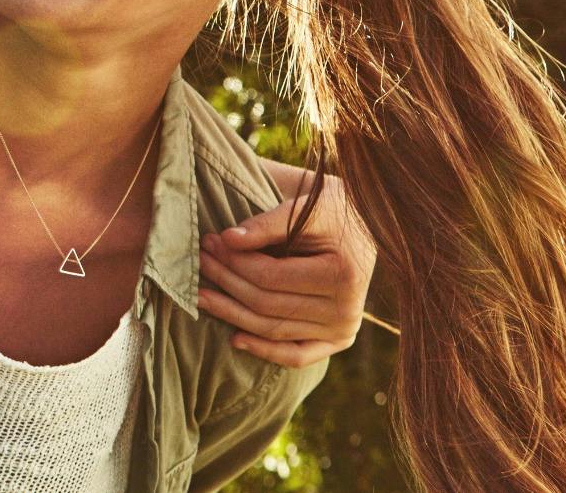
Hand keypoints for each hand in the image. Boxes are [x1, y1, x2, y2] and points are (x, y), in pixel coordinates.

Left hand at [195, 172, 376, 367]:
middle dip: (227, 282)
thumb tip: (227, 239)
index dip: (234, 261)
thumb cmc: (331, 212)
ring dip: (232, 314)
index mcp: (342, 275)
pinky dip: (265, 350)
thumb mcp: (305, 209)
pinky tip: (234, 339)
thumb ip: (267, 224)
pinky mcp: (338, 341)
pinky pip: (297, 356)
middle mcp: (347, 310)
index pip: (270, 276)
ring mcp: (344, 330)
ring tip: (201, 295)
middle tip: (200, 261)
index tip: (210, 241)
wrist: (365, 227)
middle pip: (267, 305)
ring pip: (274, 330)